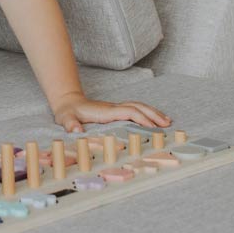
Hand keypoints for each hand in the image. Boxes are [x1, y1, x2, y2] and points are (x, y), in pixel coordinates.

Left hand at [50, 90, 171, 132]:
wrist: (67, 101)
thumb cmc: (68, 112)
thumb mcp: (65, 119)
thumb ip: (70, 124)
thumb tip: (76, 131)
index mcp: (106, 111)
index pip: (128, 112)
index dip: (141, 118)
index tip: (153, 128)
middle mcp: (113, 107)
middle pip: (138, 107)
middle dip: (153, 115)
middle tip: (167, 125)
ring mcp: (115, 108)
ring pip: (138, 106)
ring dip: (153, 113)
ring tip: (167, 122)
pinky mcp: (116, 110)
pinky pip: (135, 109)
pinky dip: (147, 113)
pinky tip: (154, 120)